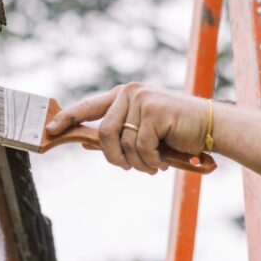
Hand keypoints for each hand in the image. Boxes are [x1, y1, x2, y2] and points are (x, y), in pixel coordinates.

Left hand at [45, 83, 208, 173]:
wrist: (210, 127)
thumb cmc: (176, 132)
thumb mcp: (143, 132)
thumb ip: (117, 135)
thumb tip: (85, 144)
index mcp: (124, 95)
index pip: (88, 106)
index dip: (68, 118)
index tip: (50, 129)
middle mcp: (130, 93)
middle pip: (103, 133)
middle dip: (114, 158)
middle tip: (129, 167)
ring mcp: (142, 99)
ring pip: (121, 143)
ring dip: (136, 162)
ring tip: (152, 165)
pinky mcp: (154, 110)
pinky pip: (140, 146)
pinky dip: (150, 160)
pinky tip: (162, 160)